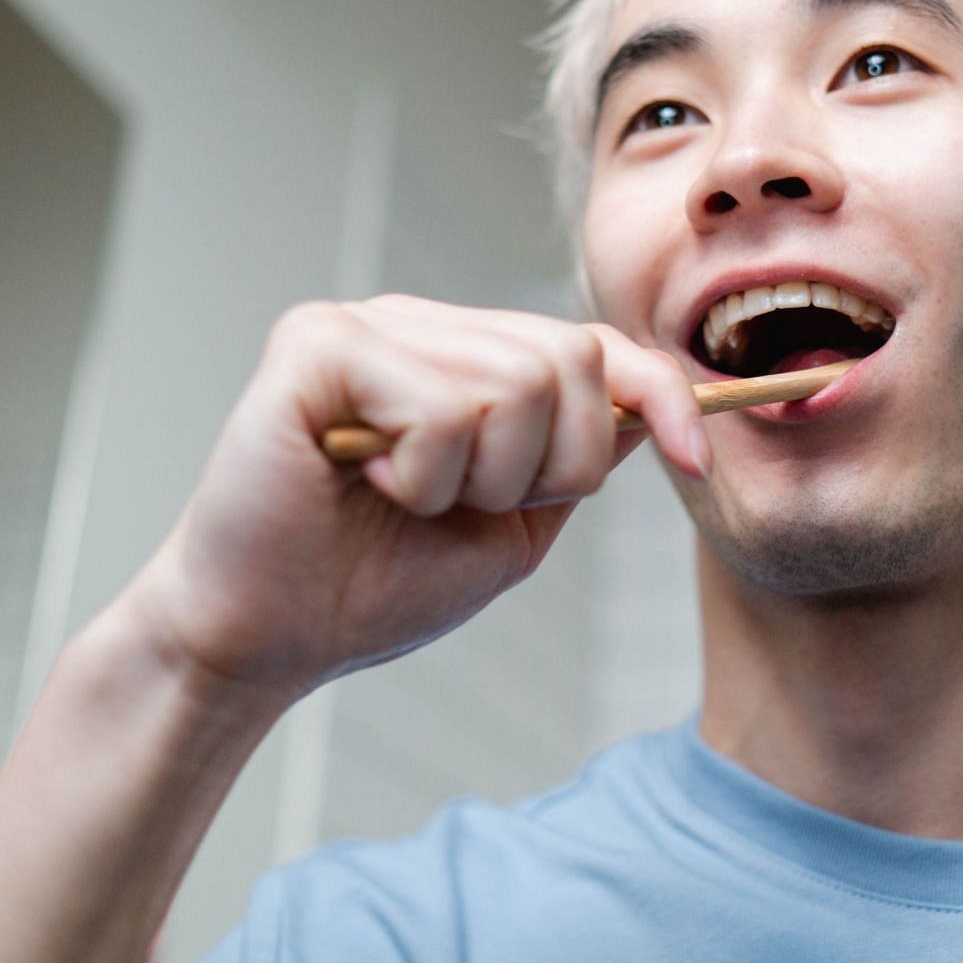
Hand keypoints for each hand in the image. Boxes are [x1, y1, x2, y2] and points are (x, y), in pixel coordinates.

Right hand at [126, 295, 707, 702]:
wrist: (265, 640)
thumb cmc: (375, 586)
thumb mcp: (512, 525)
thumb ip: (578, 458)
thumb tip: (652, 401)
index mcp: (462, 355)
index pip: (592, 344)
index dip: (662, 396)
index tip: (697, 463)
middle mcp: (417, 322)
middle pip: (571, 359)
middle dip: (553, 465)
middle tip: (470, 506)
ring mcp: (365, 323)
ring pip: (517, 384)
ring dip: (480, 479)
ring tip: (409, 500)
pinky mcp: (316, 345)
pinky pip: (443, 403)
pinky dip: (425, 474)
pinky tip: (367, 486)